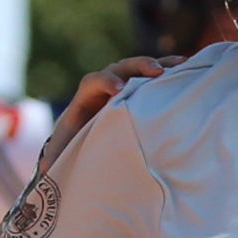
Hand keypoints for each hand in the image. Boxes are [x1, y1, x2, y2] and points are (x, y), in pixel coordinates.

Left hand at [37, 55, 181, 174]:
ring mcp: (125, 84)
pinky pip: (156, 76)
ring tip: (182, 65)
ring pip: (141, 68)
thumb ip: (55, 159)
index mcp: (85, 99)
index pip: (93, 82)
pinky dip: (171, 71)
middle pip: (120, 68)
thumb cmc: (73, 148)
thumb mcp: (63, 153)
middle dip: (137, 67)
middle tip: (155, 72)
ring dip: (161, 65)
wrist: (83, 136)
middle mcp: (105, 86)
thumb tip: (46, 172)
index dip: (104, 81)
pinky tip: (191, 68)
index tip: (117, 90)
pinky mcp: (140, 89)